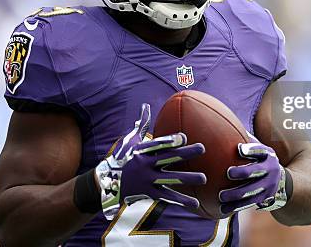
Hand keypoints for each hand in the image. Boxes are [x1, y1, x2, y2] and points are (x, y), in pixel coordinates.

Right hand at [95, 103, 205, 218]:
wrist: (106, 182)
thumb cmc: (123, 156)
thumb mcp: (130, 140)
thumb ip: (141, 124)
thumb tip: (145, 106)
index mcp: (142, 150)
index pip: (158, 144)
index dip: (171, 140)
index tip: (185, 137)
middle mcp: (145, 164)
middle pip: (168, 158)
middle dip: (185, 153)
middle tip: (202, 148)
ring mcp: (147, 180)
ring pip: (170, 178)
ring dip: (187, 178)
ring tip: (204, 178)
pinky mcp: (149, 193)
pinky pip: (167, 197)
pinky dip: (181, 200)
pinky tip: (195, 203)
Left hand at [218, 133, 287, 214]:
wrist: (284, 182)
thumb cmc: (262, 161)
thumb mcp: (260, 150)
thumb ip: (246, 139)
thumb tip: (226, 121)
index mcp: (267, 155)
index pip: (259, 150)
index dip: (250, 149)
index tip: (239, 149)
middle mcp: (270, 169)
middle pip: (256, 171)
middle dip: (242, 172)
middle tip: (228, 173)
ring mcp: (269, 185)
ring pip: (251, 191)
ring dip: (236, 194)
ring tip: (221, 196)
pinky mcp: (265, 198)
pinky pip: (250, 203)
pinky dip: (237, 207)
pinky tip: (223, 209)